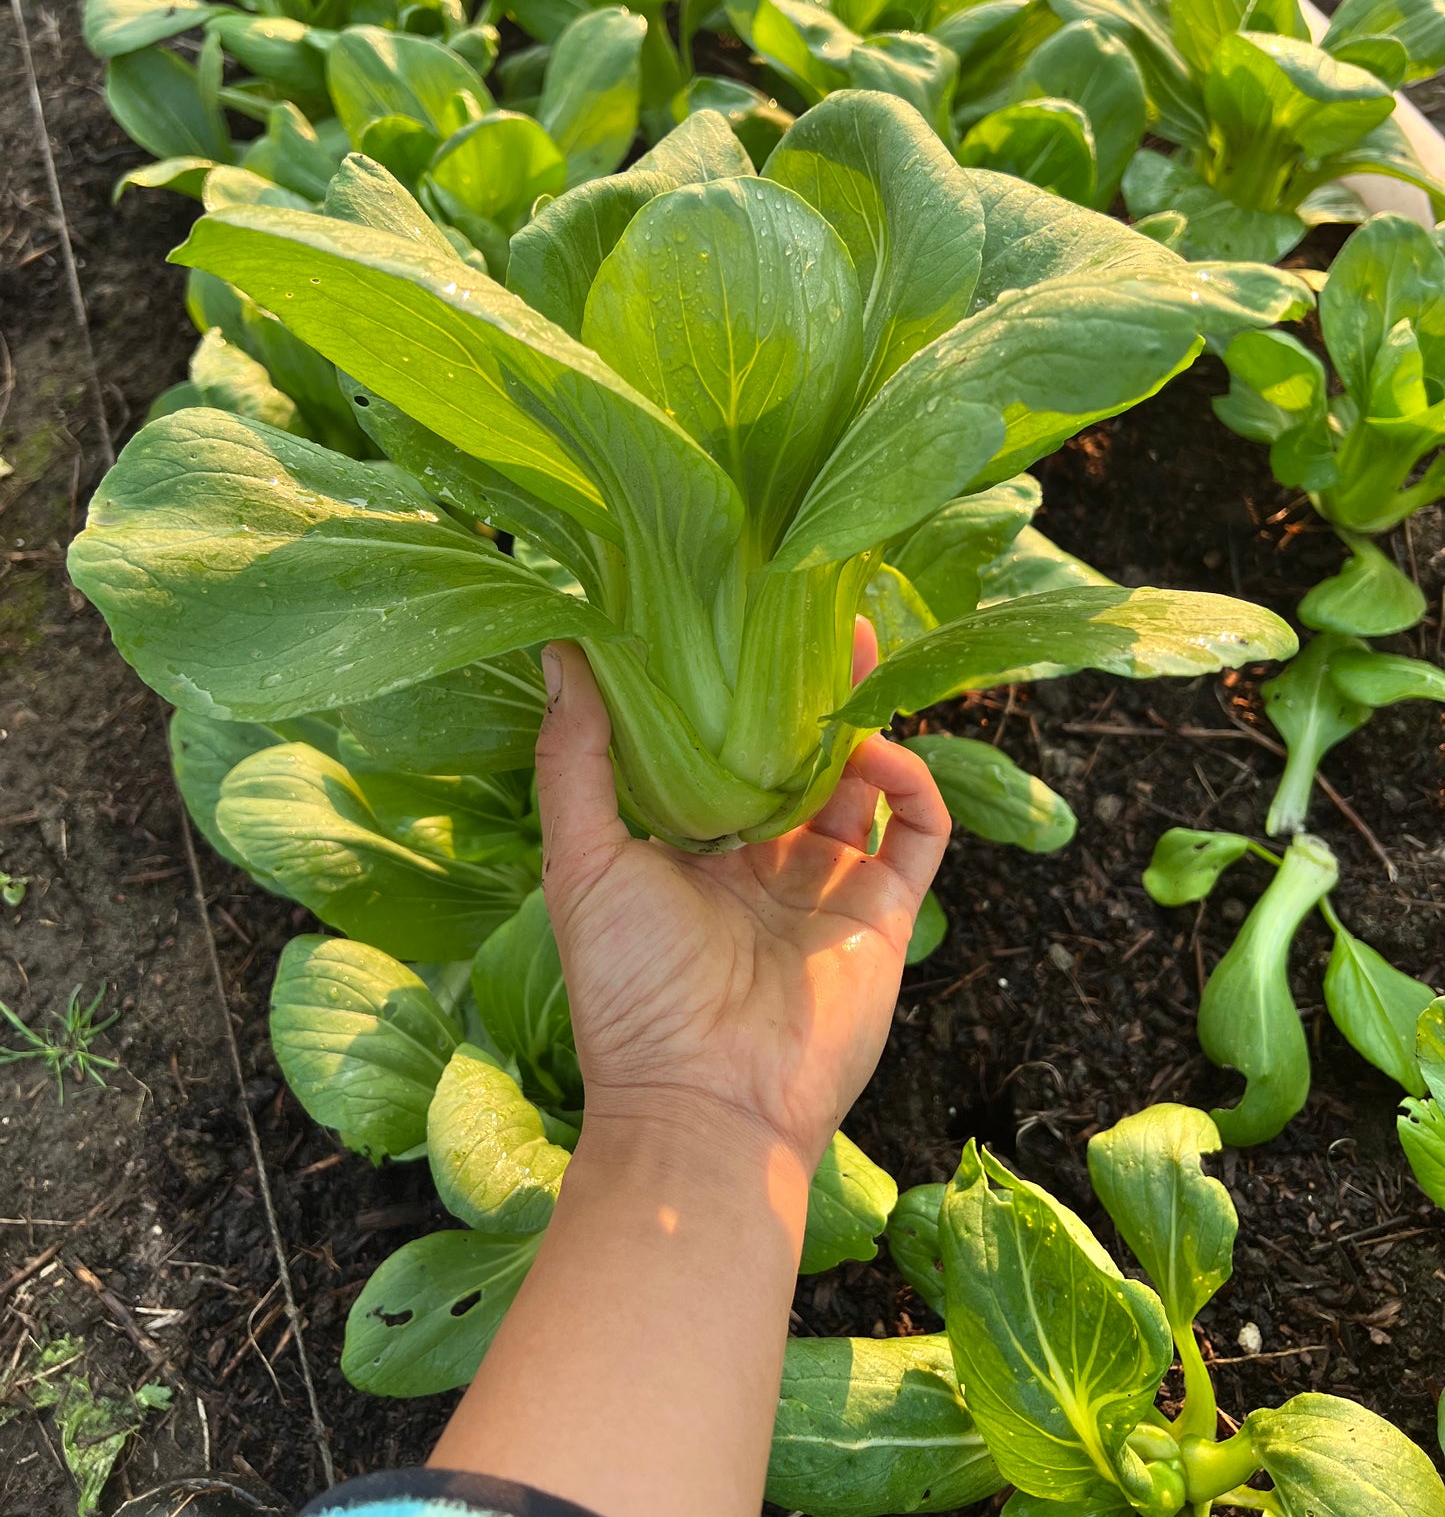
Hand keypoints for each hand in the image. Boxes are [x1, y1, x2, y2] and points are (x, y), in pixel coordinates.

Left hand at [533, 628, 950, 1177]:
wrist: (704, 1104)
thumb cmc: (629, 989)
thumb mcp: (583, 860)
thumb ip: (574, 759)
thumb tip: (560, 650)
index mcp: (692, 848)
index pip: (721, 750)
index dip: (731, 690)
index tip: (733, 617)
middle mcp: (764, 861)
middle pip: (798, 754)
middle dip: (810, 688)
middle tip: (818, 610)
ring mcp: (828, 886)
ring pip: (862, 780)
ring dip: (862, 720)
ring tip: (854, 658)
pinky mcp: (884, 914)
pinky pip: (917, 831)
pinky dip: (911, 781)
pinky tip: (879, 752)